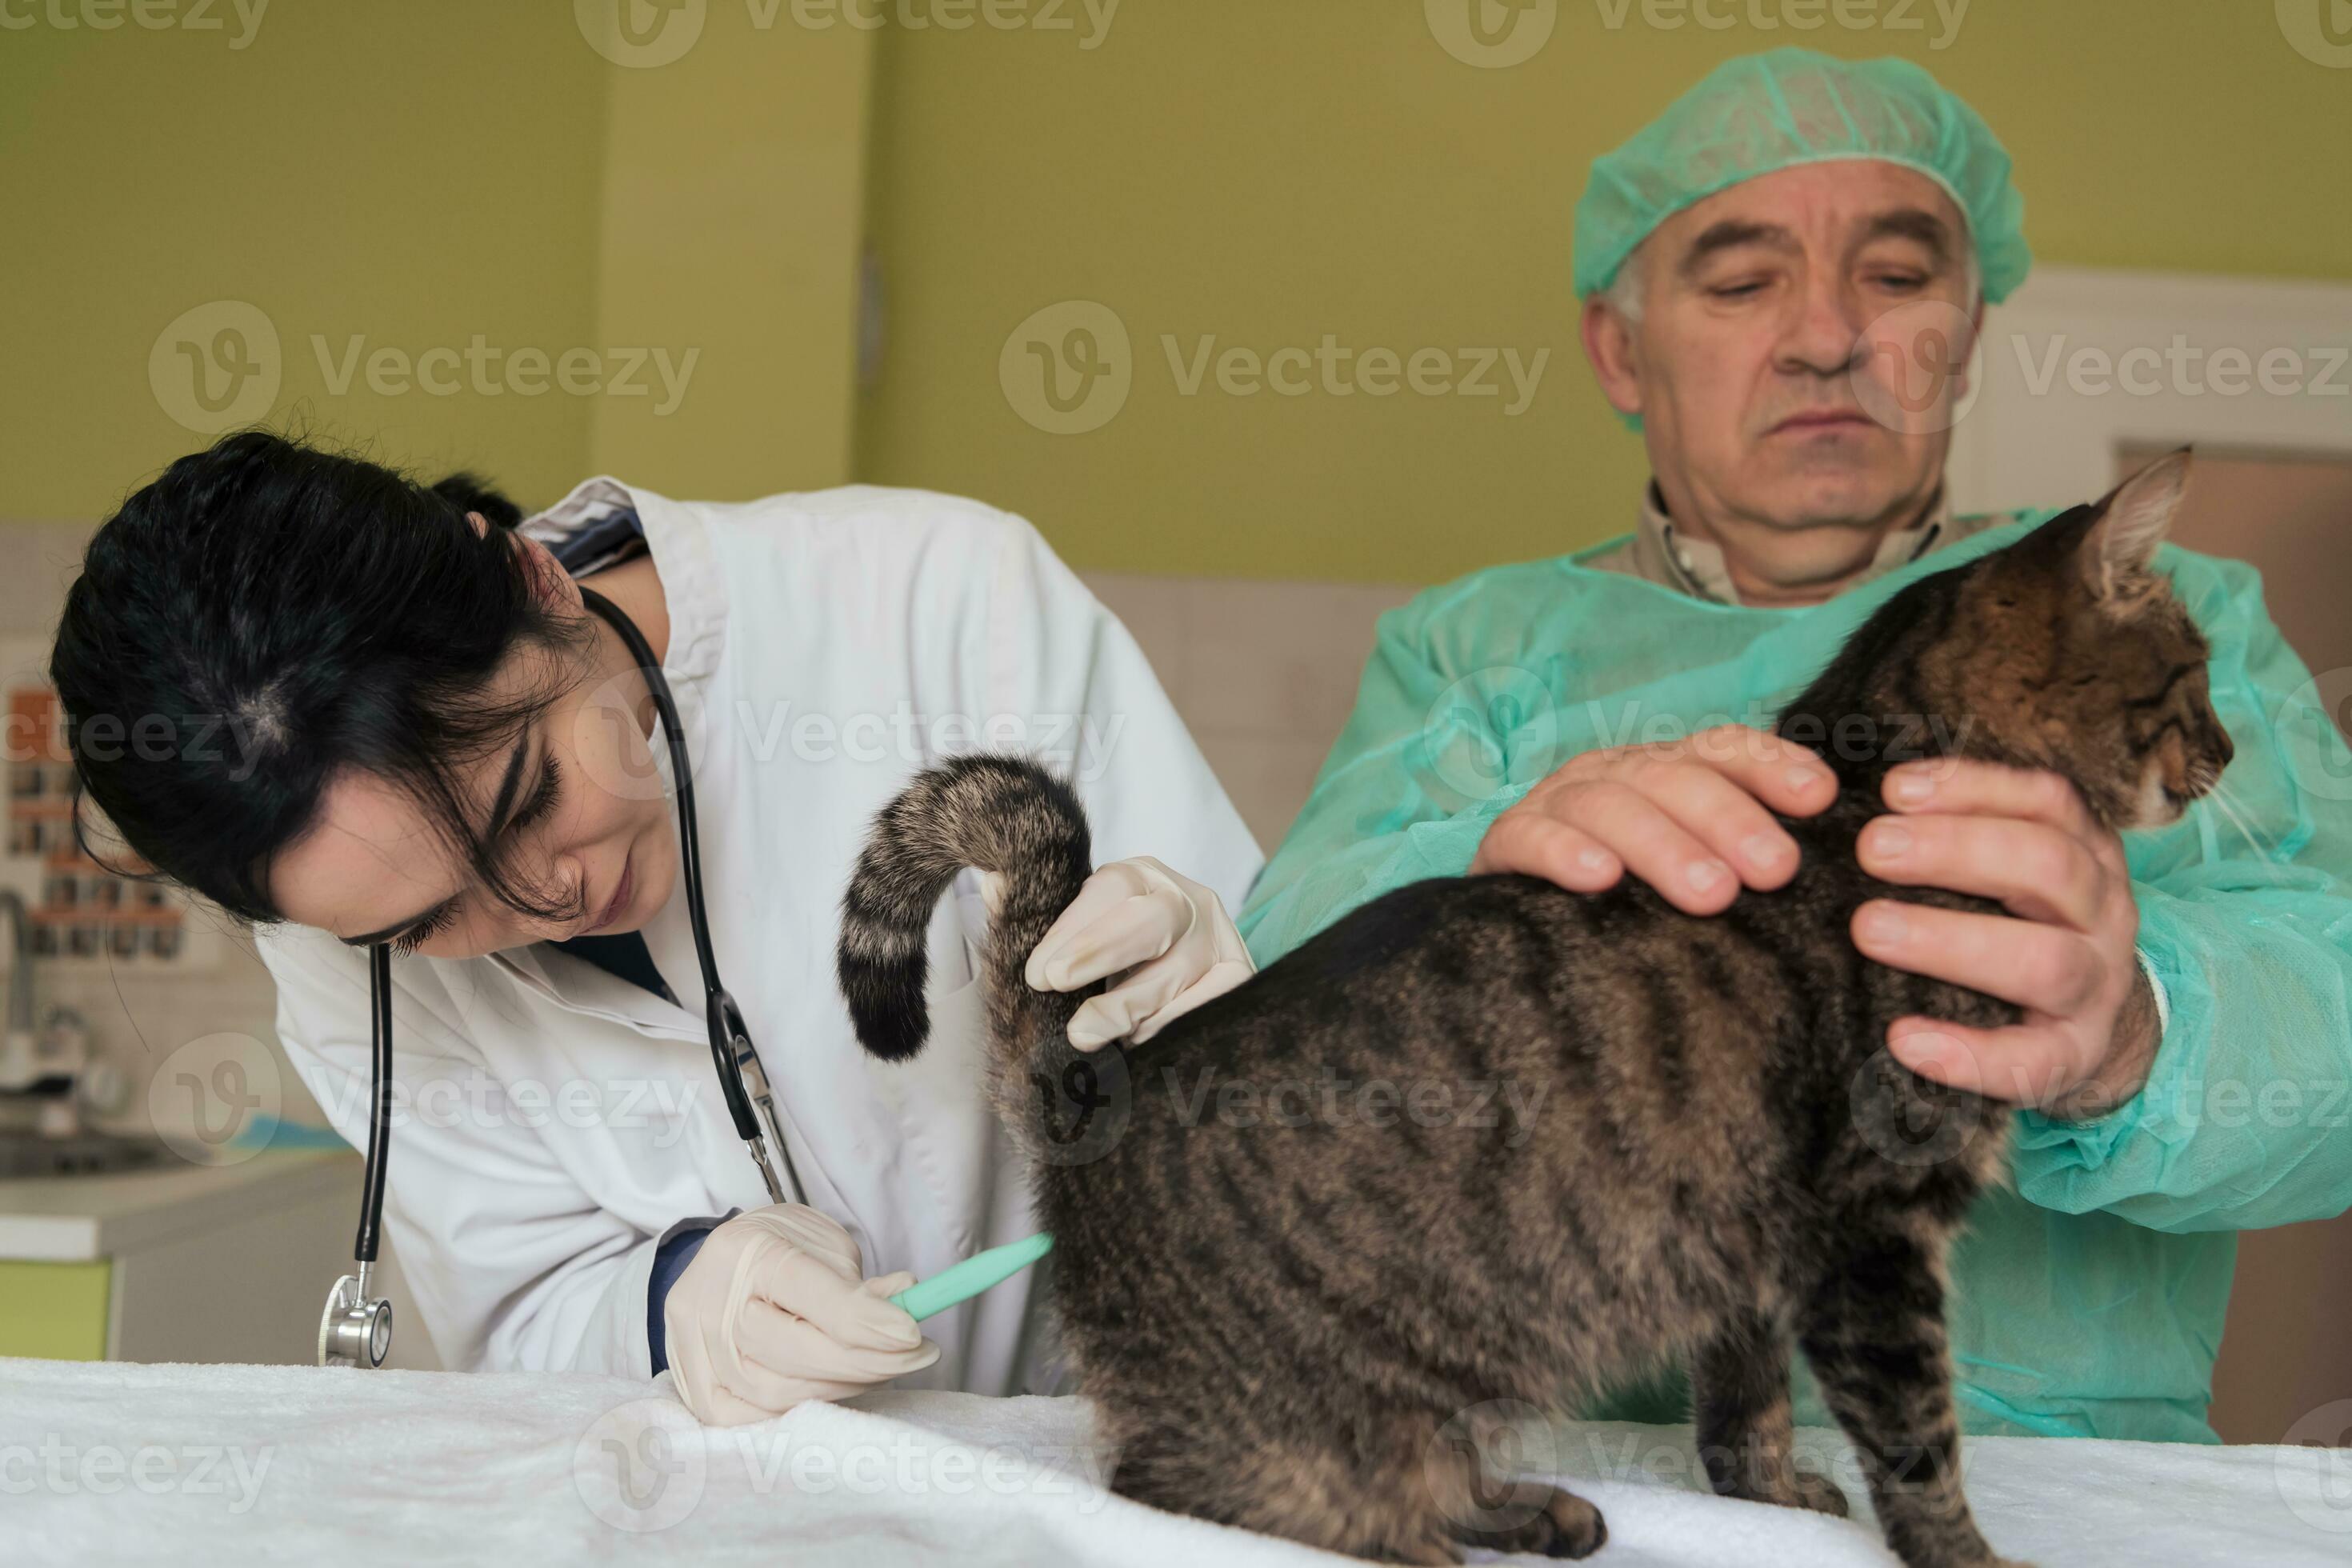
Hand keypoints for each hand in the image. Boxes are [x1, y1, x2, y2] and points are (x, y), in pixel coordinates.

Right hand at [663, 1204, 938, 1426]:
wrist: (725, 1260)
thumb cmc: (781, 1250)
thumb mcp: (827, 1247)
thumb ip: (860, 1286)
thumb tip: (905, 1311)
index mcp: (749, 1250)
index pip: (813, 1296)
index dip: (868, 1322)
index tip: (914, 1335)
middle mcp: (710, 1297)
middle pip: (792, 1350)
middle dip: (865, 1363)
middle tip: (914, 1357)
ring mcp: (690, 1343)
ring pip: (773, 1392)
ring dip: (839, 1388)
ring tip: (876, 1370)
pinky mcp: (687, 1380)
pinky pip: (745, 1416)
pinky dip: (793, 1411)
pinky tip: (829, 1389)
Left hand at [1020, 857, 1254, 1049]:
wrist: (1177, 974)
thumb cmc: (1112, 959)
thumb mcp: (1077, 935)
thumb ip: (1037, 916)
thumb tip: (994, 885)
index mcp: (1140, 877)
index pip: (1109, 890)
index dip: (1072, 930)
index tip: (1037, 975)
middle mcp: (1184, 900)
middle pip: (1151, 921)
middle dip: (1102, 953)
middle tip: (1057, 988)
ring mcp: (1219, 938)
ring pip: (1176, 972)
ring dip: (1129, 1006)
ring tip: (1086, 1033)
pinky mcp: (1240, 976)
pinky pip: (1208, 1004)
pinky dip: (1170, 1026)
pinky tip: (1138, 1043)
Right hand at [1469, 724, 1836, 912]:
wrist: (1521, 945)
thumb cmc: (1629, 907)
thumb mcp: (1693, 874)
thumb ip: (1745, 862)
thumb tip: (1841, 868)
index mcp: (1663, 773)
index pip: (1721, 749)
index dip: (1770, 766)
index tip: (1820, 800)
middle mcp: (1611, 775)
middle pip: (1672, 776)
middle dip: (1729, 818)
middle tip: (1776, 871)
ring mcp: (1554, 805)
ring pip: (1610, 803)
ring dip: (1663, 844)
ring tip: (1712, 895)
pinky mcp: (1504, 844)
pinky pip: (1530, 838)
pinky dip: (1565, 852)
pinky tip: (1601, 879)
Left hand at [1852, 761, 2159, 1115]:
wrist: (2084, 1028)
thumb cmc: (2020, 929)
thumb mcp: (2011, 872)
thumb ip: (1958, 836)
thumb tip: (1864, 801)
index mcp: (2088, 854)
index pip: (2048, 801)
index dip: (1975, 787)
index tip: (1894, 789)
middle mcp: (2104, 913)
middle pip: (2050, 866)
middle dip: (1956, 850)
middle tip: (1871, 849)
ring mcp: (2098, 987)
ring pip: (2046, 961)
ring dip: (1952, 942)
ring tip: (1868, 929)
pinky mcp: (2075, 1057)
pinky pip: (2033, 1062)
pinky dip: (1969, 1054)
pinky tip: (1902, 1038)